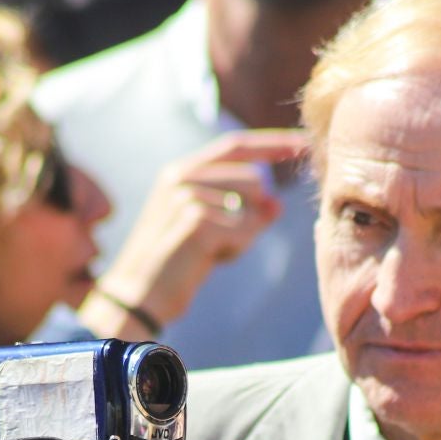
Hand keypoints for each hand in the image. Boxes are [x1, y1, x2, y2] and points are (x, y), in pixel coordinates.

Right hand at [79, 129, 308, 336]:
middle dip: (256, 213)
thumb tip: (277, 204)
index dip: (271, 143)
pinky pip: (246, 231)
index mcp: (180, 171)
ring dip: (244, 235)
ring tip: (210, 253)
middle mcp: (182, 176)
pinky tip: (207, 260)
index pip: (236, 145)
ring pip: (254, 206)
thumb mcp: (212, 231)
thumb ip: (244, 212)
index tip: (302, 143)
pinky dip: (236, 250)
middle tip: (225, 244)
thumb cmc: (176, 264)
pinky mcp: (197, 219)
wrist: (139, 296)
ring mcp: (188, 195)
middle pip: (253, 179)